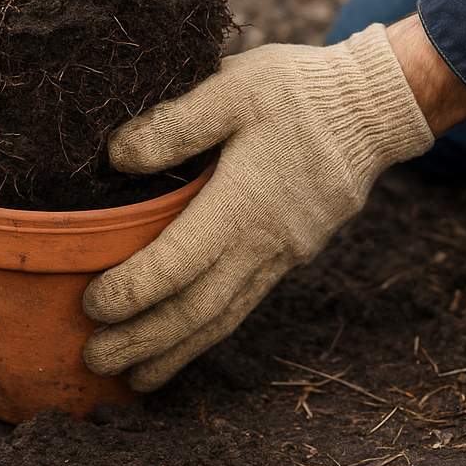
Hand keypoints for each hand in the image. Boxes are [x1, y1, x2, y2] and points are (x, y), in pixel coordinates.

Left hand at [82, 23, 434, 391]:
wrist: (372, 108)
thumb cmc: (297, 90)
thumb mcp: (234, 85)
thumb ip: (176, 123)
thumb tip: (117, 156)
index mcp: (243, 201)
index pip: (179, 262)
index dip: (134, 290)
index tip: (93, 305)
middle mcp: (264, 241)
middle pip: (198, 309)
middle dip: (144, 341)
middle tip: (94, 363)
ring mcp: (282, 255)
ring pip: (223, 318)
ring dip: (174, 352)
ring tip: (131, 379)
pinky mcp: (291, 256)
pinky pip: (243, 305)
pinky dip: (207, 334)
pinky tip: (180, 347)